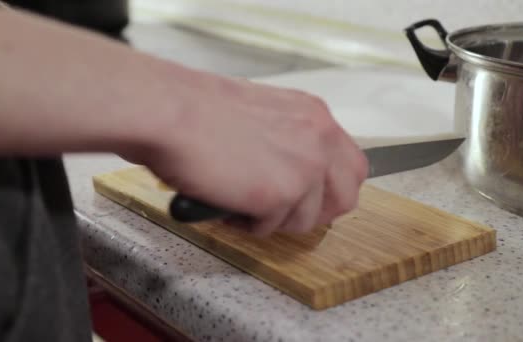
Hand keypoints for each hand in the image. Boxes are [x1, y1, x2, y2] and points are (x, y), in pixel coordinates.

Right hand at [121, 67, 368, 236]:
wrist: (169, 112)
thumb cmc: (199, 110)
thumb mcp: (264, 114)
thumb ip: (290, 140)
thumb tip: (293, 172)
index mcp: (315, 116)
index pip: (353, 166)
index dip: (332, 189)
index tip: (308, 198)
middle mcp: (319, 139)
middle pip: (345, 197)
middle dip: (314, 213)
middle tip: (279, 212)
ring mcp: (303, 168)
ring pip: (306, 219)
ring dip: (272, 219)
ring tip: (239, 201)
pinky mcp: (279, 195)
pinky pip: (271, 228)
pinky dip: (248, 224)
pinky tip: (226, 202)